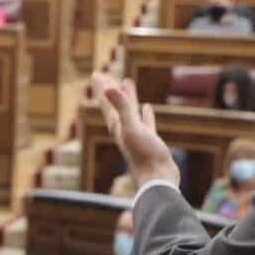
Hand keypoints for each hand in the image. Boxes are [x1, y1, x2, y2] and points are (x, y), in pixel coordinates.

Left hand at [89, 72, 179, 192]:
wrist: (158, 180)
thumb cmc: (145, 156)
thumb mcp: (132, 128)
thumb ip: (122, 108)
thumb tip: (108, 88)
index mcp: (118, 127)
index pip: (107, 104)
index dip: (102, 89)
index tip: (96, 74)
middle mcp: (124, 131)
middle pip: (115, 106)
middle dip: (110, 91)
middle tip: (106, 75)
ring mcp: (137, 136)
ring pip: (130, 112)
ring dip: (128, 98)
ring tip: (127, 83)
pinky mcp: (150, 142)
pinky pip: (145, 123)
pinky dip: (145, 114)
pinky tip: (147, 108)